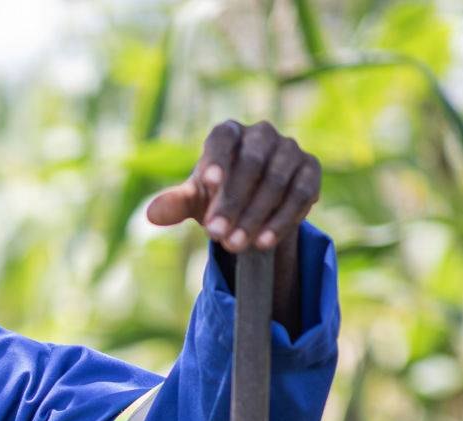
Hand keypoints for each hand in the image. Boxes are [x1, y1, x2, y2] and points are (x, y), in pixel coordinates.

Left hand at [146, 120, 320, 253]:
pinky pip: (301, 193)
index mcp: (229, 133)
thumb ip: (175, 203)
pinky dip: (283, 219)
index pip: (223, 138)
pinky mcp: (311, 169)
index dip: (217, 158)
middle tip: (217, 235)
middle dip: (234, 201)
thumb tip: (152, 214)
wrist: (253, 203)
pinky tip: (265, 242)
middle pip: (252, 163)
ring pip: (277, 180)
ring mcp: (290, 149)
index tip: (208, 183)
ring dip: (256, 215)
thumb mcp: (194, 200)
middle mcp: (262, 134)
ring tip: (236, 245)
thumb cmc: (216, 194)